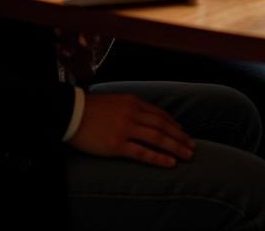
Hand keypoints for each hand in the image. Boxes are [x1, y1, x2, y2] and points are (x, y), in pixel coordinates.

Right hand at [69, 93, 194, 167]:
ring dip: (175, 147)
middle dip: (180, 137)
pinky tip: (170, 162)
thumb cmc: (94, 108)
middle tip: (192, 146)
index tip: (183, 132)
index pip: (160, 114)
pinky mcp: (117, 145)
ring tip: (187, 155)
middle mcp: (133, 114)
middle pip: (163, 126)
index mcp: (134, 102)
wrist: (72, 113)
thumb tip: (149, 117)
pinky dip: (158, 158)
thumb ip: (133, 108)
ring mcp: (125, 129)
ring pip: (157, 138)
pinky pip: (142, 153)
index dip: (174, 124)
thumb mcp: (118, 101)